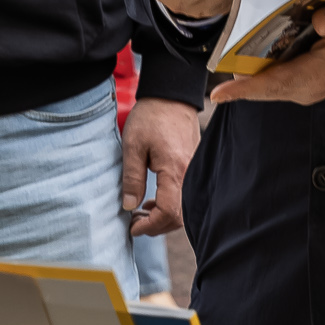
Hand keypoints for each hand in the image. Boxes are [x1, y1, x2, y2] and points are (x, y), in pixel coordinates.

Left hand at [120, 97, 199, 236]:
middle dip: (157, 226)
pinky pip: (186, 197)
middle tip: (134, 223)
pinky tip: (153, 201)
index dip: (150, 226)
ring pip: (184, 209)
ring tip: (141, 213)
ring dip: (163, 217)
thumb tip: (129, 206)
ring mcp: (194, 172)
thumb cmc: (151, 117)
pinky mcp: (194, 169)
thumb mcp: (132, 146)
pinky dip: (171, 206)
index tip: (132, 227)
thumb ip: (132, 178)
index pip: (168, 213)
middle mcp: (190, 175)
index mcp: (175, 171)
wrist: (171, 96)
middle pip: (179, 217)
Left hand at [209, 3, 324, 108]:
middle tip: (213, 66)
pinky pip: (275, 80)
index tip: (218, 94)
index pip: (273, 85)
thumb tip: (319, 20)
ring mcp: (305, 88)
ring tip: (225, 57)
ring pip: (266, 85)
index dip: (244, 89)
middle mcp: (307, 88)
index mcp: (316, 75)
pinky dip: (259, 72)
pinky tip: (248, 55)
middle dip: (237, 81)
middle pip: (263, 88)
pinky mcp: (304, 83)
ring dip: (246, 75)